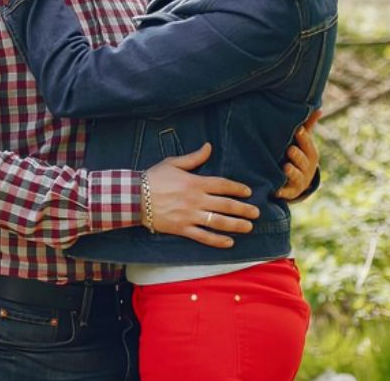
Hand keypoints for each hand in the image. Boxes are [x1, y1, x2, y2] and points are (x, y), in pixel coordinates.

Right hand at [143, 143, 258, 248]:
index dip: (238, 188)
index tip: (248, 192)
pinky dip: (217, 240)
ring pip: (218, 221)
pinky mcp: (182, 228)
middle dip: (243, 209)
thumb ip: (194, 158)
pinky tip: (229, 242)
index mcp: (195, 182)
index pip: (223, 185)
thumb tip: (209, 146)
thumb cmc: (152, 178)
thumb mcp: (173, 163)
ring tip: (248, 227)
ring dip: (235, 225)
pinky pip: (203, 236)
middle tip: (256, 213)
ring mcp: (189, 215)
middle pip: (225, 205)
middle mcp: (195, 199)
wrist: (133, 196)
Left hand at [276, 110, 321, 199]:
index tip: (298, 130)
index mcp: (310, 155)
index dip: (304, 139)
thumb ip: (308, 127)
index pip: (309, 146)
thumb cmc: (300, 156)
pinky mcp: (290, 192)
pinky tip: (275, 191)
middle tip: (290, 149)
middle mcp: (307, 168)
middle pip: (304, 161)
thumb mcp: (304, 142)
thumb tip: (318, 108)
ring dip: (292, 172)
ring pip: (296, 177)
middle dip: (298, 156)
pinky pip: (286, 193)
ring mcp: (299, 181)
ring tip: (285, 167)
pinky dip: (282, 192)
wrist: (299, 183)